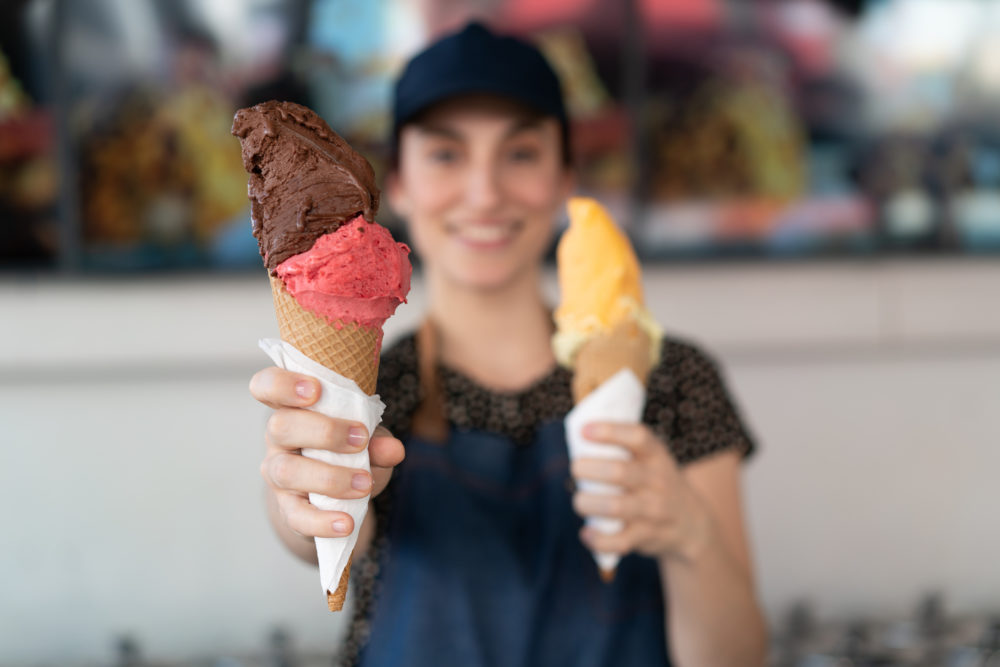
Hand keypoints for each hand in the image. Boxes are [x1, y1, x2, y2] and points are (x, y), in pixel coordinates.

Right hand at [249, 366, 404, 539]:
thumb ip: (378, 439)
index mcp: (292, 408)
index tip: (316, 390)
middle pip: (281, 426)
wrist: (331, 494)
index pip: (268, 386)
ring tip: (364, 484)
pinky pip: (297, 516)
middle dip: (324, 431)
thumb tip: (394, 449)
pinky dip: (323, 521)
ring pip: (287, 471)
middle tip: (360, 440)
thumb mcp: (367, 439)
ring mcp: (278, 474)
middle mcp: (277, 438)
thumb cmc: (346, 450)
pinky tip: (346, 522)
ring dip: (330, 477)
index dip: (284, 384)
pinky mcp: (287, 508)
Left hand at [571, 422, 709, 562]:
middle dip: (587, 469)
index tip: (584, 431)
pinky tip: (587, 533)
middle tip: (576, 468)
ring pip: (614, 506)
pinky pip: (618, 541)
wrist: (691, 524)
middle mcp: (657, 481)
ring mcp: (654, 510)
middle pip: (618, 472)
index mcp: (656, 455)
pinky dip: (597, 539)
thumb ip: (622, 447)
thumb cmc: (654, 483)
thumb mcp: (651, 459)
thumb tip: (577, 435)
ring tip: (580, 501)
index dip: (609, 432)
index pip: (637, 437)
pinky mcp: (647, 536)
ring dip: (586, 503)